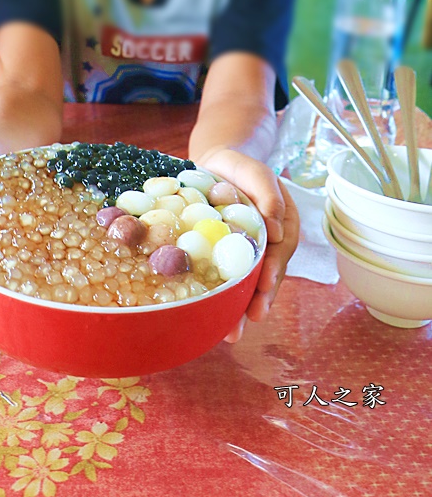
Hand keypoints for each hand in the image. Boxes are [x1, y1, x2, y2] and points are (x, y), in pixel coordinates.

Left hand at [201, 148, 299, 342]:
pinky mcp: (228, 255)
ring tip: (231, 333)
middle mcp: (270, 243)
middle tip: (247, 321)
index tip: (263, 289)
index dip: (273, 273)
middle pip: (267, 276)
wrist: (218, 164)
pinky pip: (228, 277)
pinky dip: (224, 295)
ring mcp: (250, 251)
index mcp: (284, 224)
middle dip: (259, 301)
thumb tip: (276, 231)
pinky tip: (212, 315)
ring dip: (241, 308)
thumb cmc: (241, 167)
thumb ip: (269, 196)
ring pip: (249, 283)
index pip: (281, 253)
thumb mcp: (257, 173)